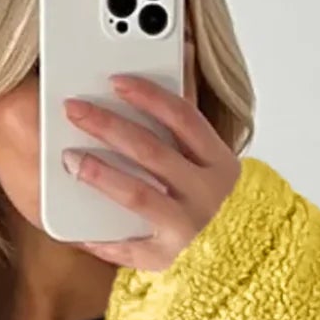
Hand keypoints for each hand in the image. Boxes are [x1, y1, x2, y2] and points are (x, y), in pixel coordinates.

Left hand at [61, 74, 239, 270]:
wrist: (248, 264)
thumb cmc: (221, 209)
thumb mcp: (216, 167)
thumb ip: (190, 129)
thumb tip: (182, 55)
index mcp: (219, 164)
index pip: (183, 118)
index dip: (148, 96)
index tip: (116, 80)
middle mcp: (205, 194)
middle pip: (151, 151)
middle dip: (108, 126)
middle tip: (75, 109)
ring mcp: (187, 229)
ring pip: (138, 194)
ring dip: (101, 174)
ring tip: (72, 159)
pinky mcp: (168, 260)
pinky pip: (128, 247)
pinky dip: (101, 237)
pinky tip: (76, 227)